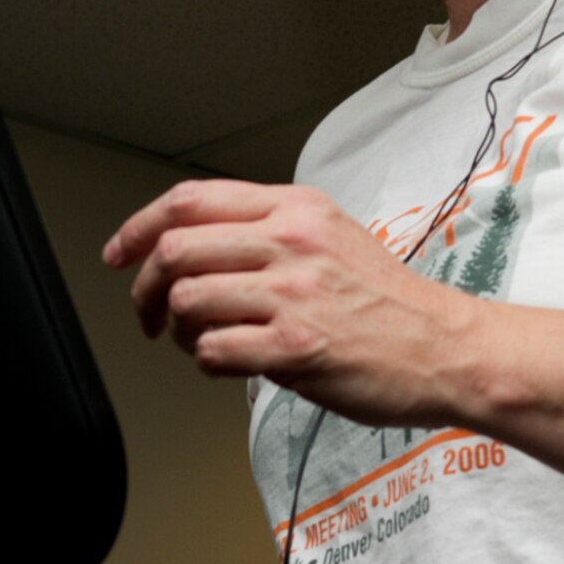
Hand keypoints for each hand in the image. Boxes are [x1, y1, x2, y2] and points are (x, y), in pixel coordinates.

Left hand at [102, 179, 476, 427]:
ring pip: (186, 300)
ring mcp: (293, 294)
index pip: (189, 200)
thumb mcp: (330, 235)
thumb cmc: (388, 301)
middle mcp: (291, 242)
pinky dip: (205, 361)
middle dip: (144, 288)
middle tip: (147, 313)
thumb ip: (267, 230)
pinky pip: (213, 350)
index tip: (119, 254)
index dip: (138, 227)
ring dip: (175, 330)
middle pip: (176, 249)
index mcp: (295, 207)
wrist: (444, 347)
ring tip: (198, 340)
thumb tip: (193, 243)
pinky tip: (229, 362)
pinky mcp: (297, 346)